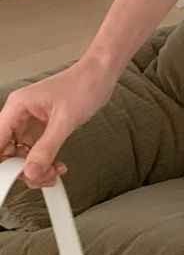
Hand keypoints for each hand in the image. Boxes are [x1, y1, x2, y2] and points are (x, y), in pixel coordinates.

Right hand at [0, 58, 117, 188]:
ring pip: (21, 156)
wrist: (102, 75)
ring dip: (36, 169)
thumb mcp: (64, 120)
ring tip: (54, 172)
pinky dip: (44, 163)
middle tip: (41, 177)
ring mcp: (31, 123)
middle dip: (22, 169)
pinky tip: (57, 166)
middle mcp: (20, 115)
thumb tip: (31, 172)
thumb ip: (46, 148)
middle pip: (6, 152)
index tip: (11, 179)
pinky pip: (35, 152)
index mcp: (17, 107)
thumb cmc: (83, 84)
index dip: (2, 164)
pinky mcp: (43, 129)